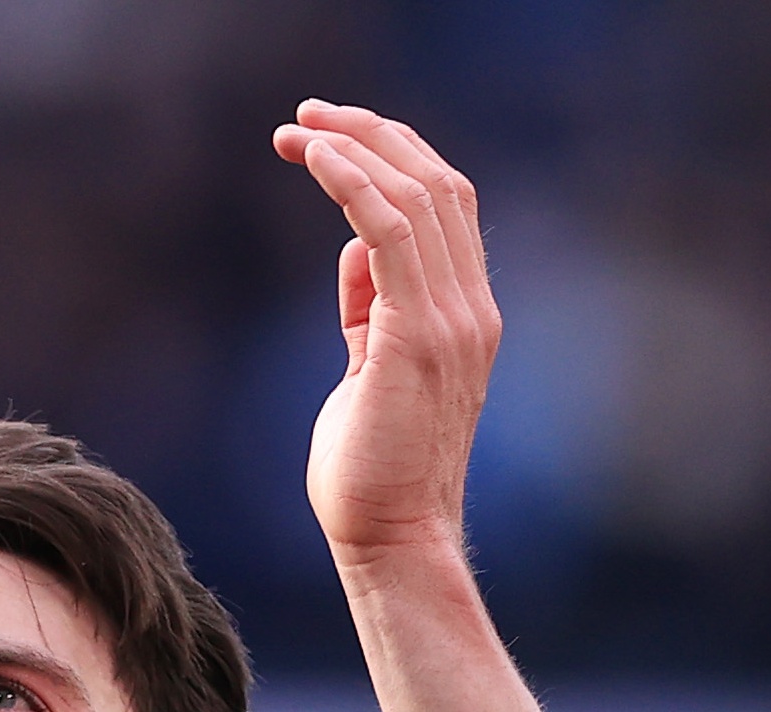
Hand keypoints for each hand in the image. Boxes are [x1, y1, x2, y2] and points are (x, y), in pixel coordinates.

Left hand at [269, 100, 499, 564]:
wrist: (393, 538)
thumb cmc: (372, 470)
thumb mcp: (369, 369)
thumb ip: (370, 309)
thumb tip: (355, 253)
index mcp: (466, 315)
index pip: (447, 207)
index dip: (394, 157)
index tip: (332, 136)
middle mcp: (471, 309)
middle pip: (439, 183)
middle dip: (372, 134)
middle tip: (308, 114)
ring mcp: (453, 321)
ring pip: (417, 194)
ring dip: (355, 147)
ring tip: (299, 128)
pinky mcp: (418, 335)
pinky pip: (391, 230)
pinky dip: (353, 181)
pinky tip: (315, 156)